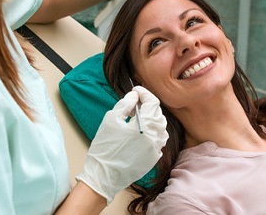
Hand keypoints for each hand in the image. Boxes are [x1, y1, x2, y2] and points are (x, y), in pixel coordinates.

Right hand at [76, 86, 168, 203]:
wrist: (104, 175)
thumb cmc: (105, 147)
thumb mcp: (111, 119)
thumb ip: (125, 104)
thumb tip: (134, 96)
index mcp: (144, 126)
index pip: (152, 102)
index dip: (144, 93)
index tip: (135, 90)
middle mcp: (155, 137)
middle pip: (158, 113)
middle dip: (148, 104)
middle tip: (134, 101)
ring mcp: (156, 148)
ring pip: (161, 126)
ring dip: (152, 117)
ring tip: (138, 115)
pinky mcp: (154, 158)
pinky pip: (159, 139)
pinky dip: (153, 130)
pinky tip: (141, 130)